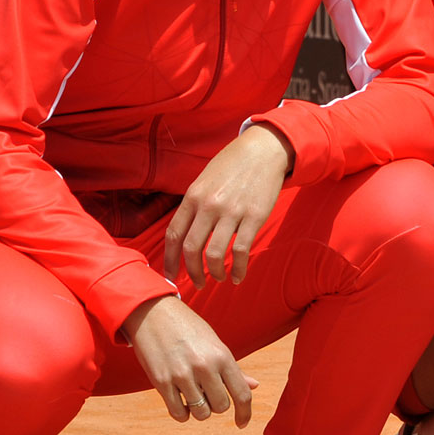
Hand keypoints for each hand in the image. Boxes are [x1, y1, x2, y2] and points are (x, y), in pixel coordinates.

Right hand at [123, 297, 258, 426]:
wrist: (153, 313)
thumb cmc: (188, 329)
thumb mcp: (215, 344)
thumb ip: (233, 368)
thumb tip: (254, 386)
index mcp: (223, 356)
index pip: (242, 394)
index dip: (245, 413)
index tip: (241, 423)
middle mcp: (205, 366)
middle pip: (221, 406)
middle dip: (216, 405)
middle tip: (207, 393)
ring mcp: (182, 375)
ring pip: (201, 414)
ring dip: (199, 410)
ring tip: (192, 395)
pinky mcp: (161, 381)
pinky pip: (178, 413)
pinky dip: (182, 413)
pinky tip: (180, 402)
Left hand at [165, 125, 291, 285]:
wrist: (263, 150)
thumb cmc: (232, 166)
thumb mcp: (204, 181)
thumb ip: (194, 206)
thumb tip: (185, 235)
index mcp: (192, 197)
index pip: (173, 235)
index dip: (169, 260)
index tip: (171, 276)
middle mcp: (208, 205)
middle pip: (190, 248)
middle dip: (191, 273)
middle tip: (196, 284)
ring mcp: (231, 211)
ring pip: (214, 253)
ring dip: (214, 273)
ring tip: (219, 279)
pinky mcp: (254, 216)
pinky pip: (241, 250)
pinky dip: (238, 269)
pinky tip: (238, 276)